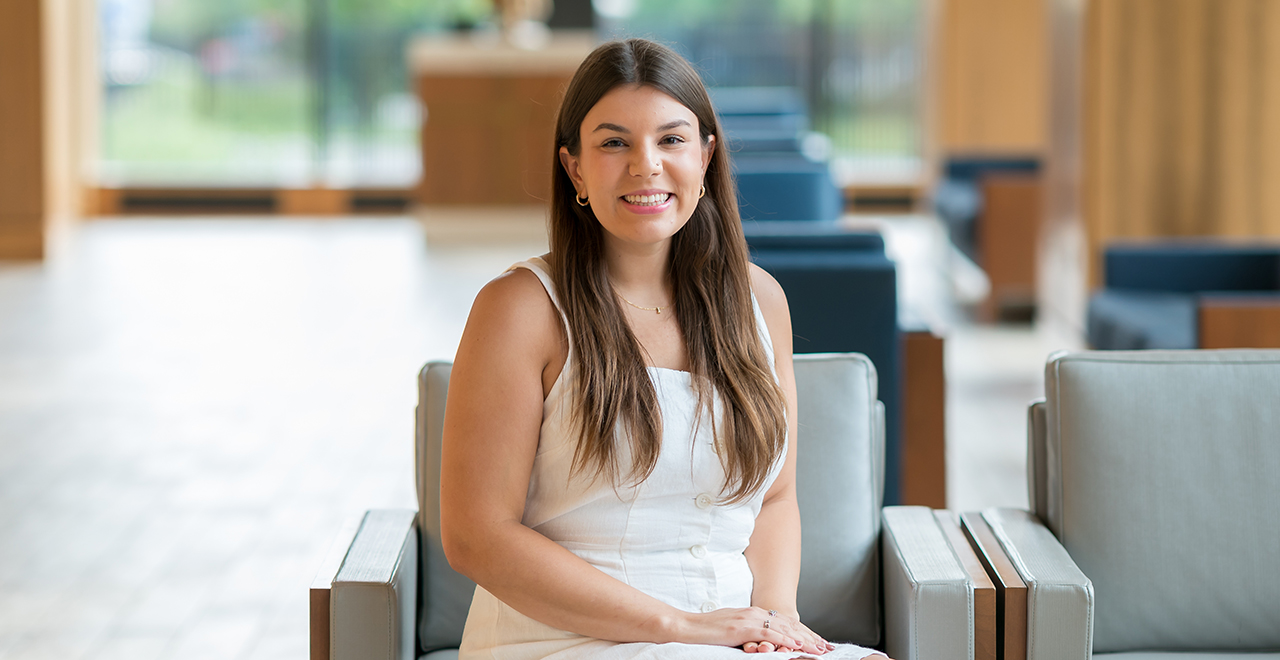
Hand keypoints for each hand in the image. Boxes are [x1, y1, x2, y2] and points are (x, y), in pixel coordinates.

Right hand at [671, 607, 830, 654]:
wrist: (687, 626)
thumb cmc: (706, 630)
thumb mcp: (733, 629)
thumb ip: (749, 632)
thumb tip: (762, 640)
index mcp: (752, 613)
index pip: (784, 622)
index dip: (802, 632)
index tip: (816, 641)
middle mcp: (754, 613)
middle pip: (788, 624)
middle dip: (809, 636)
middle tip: (825, 646)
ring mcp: (749, 619)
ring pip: (783, 628)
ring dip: (803, 639)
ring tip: (818, 648)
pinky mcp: (742, 627)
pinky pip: (769, 634)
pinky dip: (785, 639)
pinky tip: (796, 644)